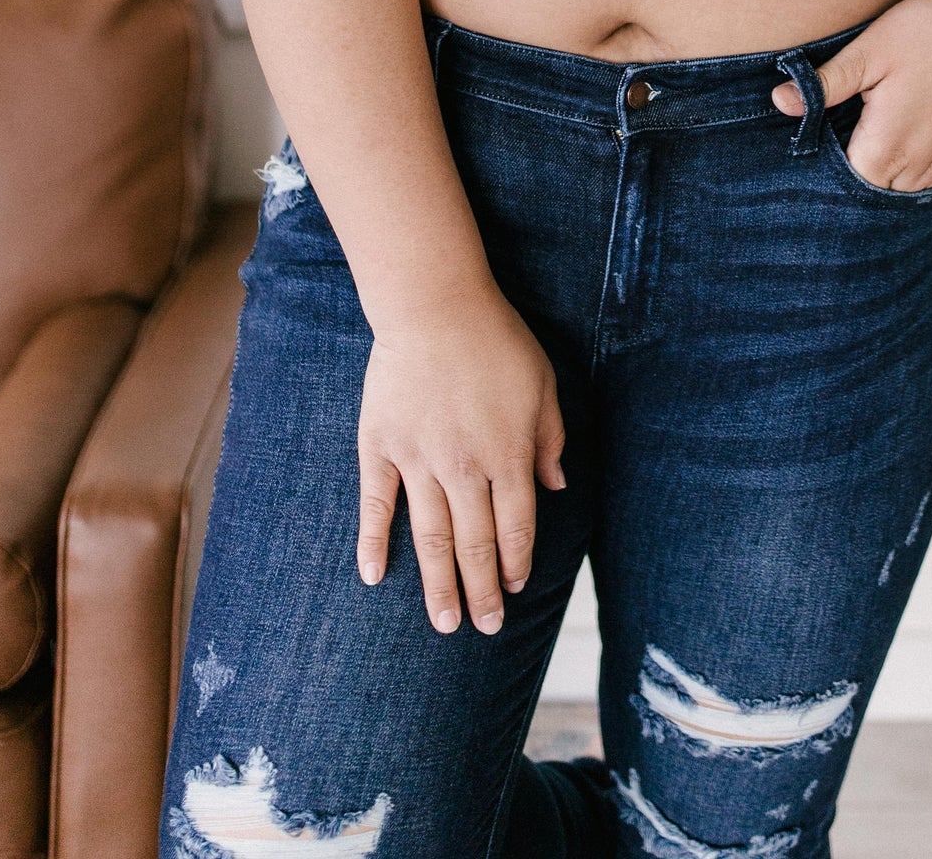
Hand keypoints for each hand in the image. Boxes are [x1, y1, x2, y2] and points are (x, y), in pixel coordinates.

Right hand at [356, 285, 565, 635]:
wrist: (434, 303)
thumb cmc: (496, 339)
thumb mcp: (543, 384)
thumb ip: (551, 439)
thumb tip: (557, 487)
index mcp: (509, 454)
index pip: (516, 528)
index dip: (516, 565)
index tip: (513, 590)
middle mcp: (465, 467)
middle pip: (475, 544)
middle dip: (481, 592)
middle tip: (482, 628)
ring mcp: (419, 460)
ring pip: (430, 537)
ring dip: (437, 584)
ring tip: (443, 622)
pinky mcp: (382, 446)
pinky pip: (376, 504)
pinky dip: (373, 542)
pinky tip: (373, 577)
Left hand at [771, 0, 931, 190]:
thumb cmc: (930, 33)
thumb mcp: (868, 51)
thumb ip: (824, 84)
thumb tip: (779, 102)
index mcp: (885, 149)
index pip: (838, 183)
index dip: (821, 164)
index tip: (814, 137)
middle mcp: (915, 168)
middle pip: (867, 188)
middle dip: (848, 167)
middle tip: (837, 127)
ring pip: (896, 185)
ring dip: (880, 167)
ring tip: (867, 128)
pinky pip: (923, 176)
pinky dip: (906, 163)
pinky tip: (898, 132)